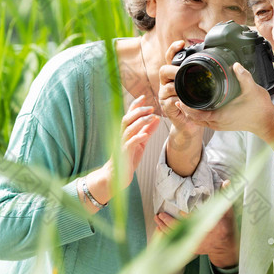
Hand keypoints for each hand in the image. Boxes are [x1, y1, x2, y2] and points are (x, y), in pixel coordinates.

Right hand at [84, 95, 159, 209]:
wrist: (116, 176)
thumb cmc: (128, 159)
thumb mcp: (141, 143)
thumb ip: (148, 131)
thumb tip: (157, 118)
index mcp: (125, 132)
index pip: (129, 115)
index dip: (135, 105)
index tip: (144, 97)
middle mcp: (121, 136)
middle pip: (127, 119)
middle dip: (138, 111)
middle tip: (151, 107)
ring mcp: (121, 144)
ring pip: (128, 129)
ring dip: (140, 122)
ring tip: (151, 117)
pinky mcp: (123, 154)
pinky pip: (129, 144)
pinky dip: (137, 138)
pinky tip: (145, 135)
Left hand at [154, 181, 238, 267]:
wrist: (224, 246)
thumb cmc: (225, 227)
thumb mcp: (228, 212)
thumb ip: (225, 197)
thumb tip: (227, 182)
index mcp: (211, 226)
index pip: (199, 222)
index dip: (189, 217)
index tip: (181, 211)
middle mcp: (201, 236)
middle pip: (183, 229)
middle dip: (170, 222)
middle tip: (160, 214)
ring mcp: (194, 243)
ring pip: (177, 236)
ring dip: (165, 227)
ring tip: (157, 218)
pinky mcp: (190, 248)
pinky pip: (175, 242)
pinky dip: (167, 235)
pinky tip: (159, 228)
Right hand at [158, 40, 201, 135]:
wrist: (191, 123)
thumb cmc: (196, 103)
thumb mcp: (200, 86)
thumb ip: (201, 74)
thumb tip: (214, 58)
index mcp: (175, 74)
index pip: (170, 58)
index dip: (173, 49)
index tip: (181, 43)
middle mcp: (167, 83)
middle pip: (164, 70)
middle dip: (173, 70)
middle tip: (182, 72)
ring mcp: (164, 95)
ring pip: (167, 86)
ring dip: (178, 87)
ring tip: (188, 90)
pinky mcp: (166, 107)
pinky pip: (169, 101)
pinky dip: (177, 101)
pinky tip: (184, 102)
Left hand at [176, 62, 273, 135]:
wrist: (267, 122)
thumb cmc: (260, 108)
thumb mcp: (253, 90)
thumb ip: (244, 77)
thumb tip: (236, 65)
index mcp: (220, 116)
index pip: (196, 115)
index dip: (186, 107)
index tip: (179, 97)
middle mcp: (217, 123)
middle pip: (193, 117)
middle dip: (185, 107)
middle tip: (179, 94)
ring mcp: (219, 125)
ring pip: (198, 120)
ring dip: (191, 111)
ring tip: (185, 98)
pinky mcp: (222, 124)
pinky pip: (205, 120)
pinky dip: (198, 114)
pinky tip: (198, 104)